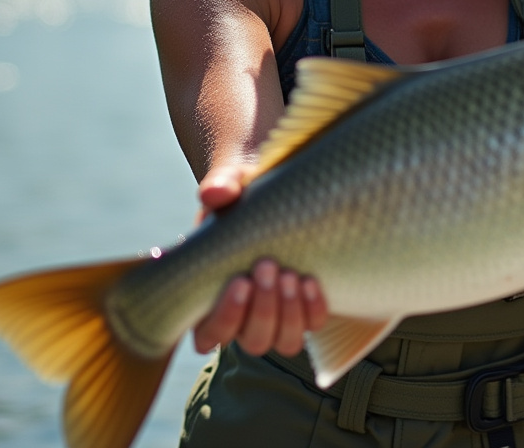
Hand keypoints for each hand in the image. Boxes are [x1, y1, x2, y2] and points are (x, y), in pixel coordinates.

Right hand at [191, 164, 328, 356]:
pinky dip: (313, 308)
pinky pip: (313, 324)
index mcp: (211, 297)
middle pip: (252, 341)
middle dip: (263, 308)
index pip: (209, 334)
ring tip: (291, 275)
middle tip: (268, 266)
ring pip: (284, 342)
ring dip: (289, 314)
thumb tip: (214, 193)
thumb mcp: (231, 182)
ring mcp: (279, 314)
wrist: (281, 187)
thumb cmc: (245, 191)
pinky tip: (311, 280)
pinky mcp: (306, 306)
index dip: (224, 317)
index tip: (239, 280)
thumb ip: (220, 185)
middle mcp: (246, 316)